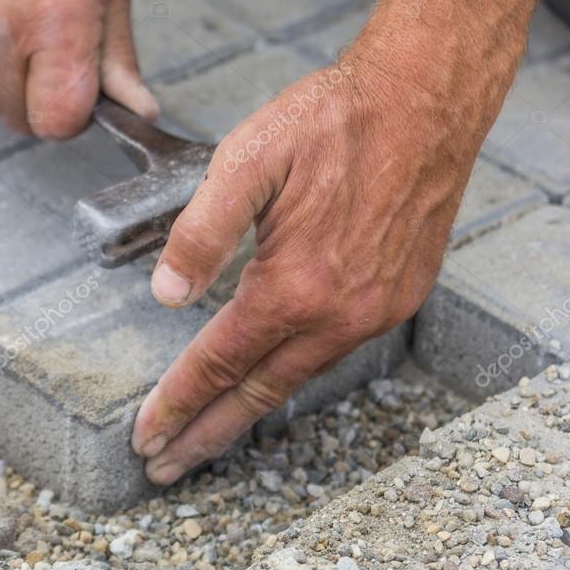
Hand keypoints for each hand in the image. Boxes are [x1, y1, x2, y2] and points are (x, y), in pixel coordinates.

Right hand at [0, 0, 156, 137]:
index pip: (57, 122)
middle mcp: (2, 26)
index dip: (68, 117)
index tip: (72, 94)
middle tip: (42, 48)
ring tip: (11, 21)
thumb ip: (119, 58)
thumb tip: (140, 111)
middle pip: (17, 118)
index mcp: (60, 21)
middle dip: (35, 96)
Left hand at [132, 0, 564, 482]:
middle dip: (208, 433)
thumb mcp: (248, 161)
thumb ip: (202, 232)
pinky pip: (337, 350)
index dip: (178, 402)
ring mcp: (376, 309)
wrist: (422, 102)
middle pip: (260, 393)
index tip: (148, 435)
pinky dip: (297, 372)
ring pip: (301, 376)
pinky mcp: (400, 295)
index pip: (220, 362)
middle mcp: (339, 313)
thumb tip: (166, 295)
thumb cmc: (334, 123)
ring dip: (252, 407)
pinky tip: (277, 371)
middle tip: (169, 467)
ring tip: (214, 431)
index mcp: (294, 285)